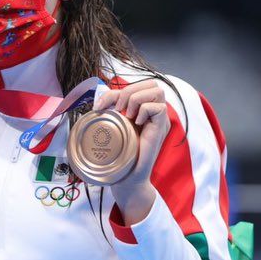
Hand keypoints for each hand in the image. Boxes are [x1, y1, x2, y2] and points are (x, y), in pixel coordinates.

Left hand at [93, 79, 170, 223]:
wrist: (128, 177)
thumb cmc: (120, 154)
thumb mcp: (113, 127)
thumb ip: (111, 111)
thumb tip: (99, 101)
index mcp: (142, 109)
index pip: (136, 85)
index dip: (116, 91)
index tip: (100, 107)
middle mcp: (153, 112)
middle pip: (151, 83)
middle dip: (129, 91)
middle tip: (118, 109)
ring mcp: (159, 119)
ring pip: (156, 90)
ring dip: (137, 99)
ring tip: (128, 116)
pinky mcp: (161, 128)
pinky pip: (159, 107)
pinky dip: (145, 110)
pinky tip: (137, 123)